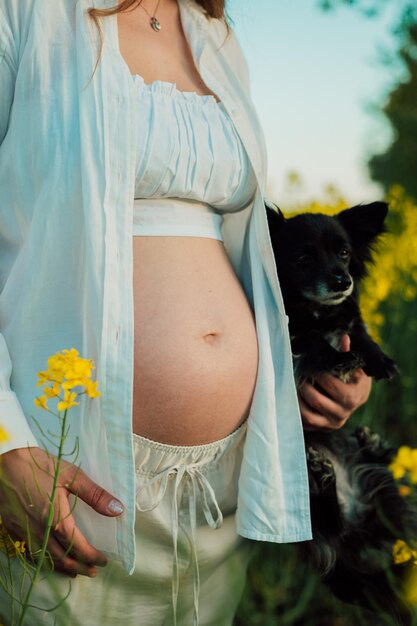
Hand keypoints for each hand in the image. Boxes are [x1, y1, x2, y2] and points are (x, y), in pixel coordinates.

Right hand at [0, 446, 124, 577]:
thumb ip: (95, 495)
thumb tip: (117, 509)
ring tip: (75, 571)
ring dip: (62, 567)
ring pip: (45, 559)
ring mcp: (24, 532)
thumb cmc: (41, 466)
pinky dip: (43, 561)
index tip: (103, 560)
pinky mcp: (13, 528)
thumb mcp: (72, 476)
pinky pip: (29, 553)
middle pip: (62, 558)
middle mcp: (40, 531)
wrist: (6, 462)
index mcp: (56, 519)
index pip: (78, 547)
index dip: (92, 556)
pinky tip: (49, 559)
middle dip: (80, 567)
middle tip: (93, 571)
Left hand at [297, 334, 371, 430]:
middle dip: (303, 386)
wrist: (358, 396)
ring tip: (293, 388)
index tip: (310, 366)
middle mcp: (344, 413)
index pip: (330, 384)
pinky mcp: (324, 428)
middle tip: (296, 376)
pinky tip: (294, 400)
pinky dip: (298, 413)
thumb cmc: (354, 377)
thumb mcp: (354, 366)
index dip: (317, 374)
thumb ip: (347, 353)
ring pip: (309, 415)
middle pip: (316, 400)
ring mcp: (333, 423)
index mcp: (353, 396)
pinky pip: (307, 424)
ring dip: (297, 401)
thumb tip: (344, 337)